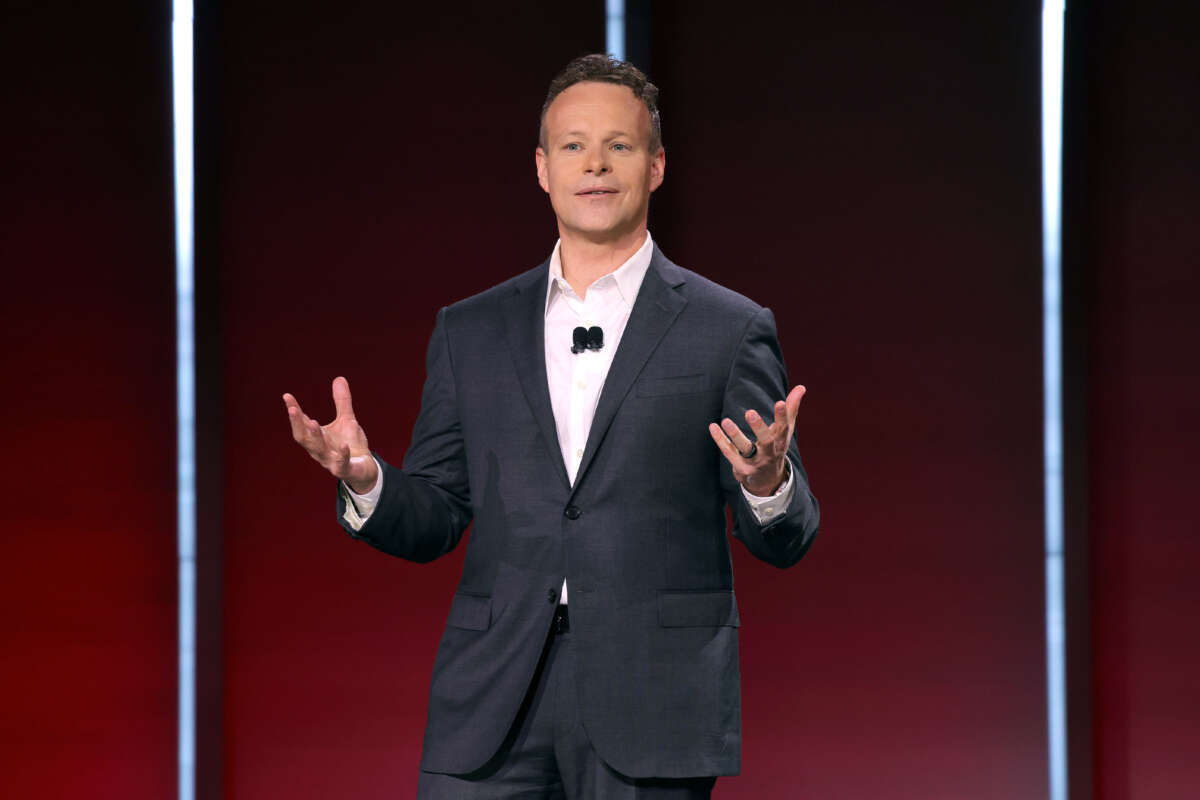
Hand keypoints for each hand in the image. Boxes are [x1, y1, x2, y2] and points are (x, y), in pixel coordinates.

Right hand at [283, 376, 378, 493]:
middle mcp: (319, 450)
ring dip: (315, 437)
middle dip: (297, 424)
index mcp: (316, 438)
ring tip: (313, 422)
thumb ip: (342, 402)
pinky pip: (340, 464)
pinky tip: (343, 445)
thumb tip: (339, 378)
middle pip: (303, 438)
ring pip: (318, 451)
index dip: (294, 411)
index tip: (287, 396)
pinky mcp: (343, 469)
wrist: (364, 468)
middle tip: (293, 409)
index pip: (301, 423)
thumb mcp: (347, 420)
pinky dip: (341, 455)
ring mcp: (330, 461)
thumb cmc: (350, 444)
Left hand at [708, 384, 805, 496]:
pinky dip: (720, 440)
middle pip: (766, 441)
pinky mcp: (741, 469)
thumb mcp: (785, 430)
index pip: (784, 428)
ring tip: (726, 421)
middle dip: (759, 427)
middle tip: (750, 413)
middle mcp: (770, 453)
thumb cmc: (776, 447)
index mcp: (781, 441)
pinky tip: (713, 426)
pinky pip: (729, 453)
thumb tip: (801, 387)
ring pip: (745, 449)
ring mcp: (755, 462)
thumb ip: (791, 408)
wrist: (768, 481)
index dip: (782, 416)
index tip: (780, 402)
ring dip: (735, 435)